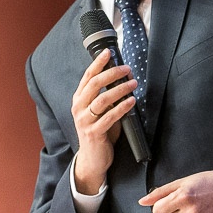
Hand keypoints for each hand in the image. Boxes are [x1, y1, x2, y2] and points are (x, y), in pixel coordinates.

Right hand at [72, 49, 137, 193]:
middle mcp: (78, 108)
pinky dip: (122, 107)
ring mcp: (84, 121)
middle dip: (112, 74)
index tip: (108, 52)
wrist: (92, 159)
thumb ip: (105, 96)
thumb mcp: (99, 111)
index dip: (98, 63)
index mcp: (79, 99)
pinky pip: (109, 117)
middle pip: (94, 85)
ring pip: (102, 100)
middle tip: (127, 69)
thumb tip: (122, 77)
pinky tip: (131, 101)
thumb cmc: (99, 131)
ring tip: (133, 83)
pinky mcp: (94, 133)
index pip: (87, 77)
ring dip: (120, 89)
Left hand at [138, 169, 212, 212]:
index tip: (168, 203)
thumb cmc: (210, 182)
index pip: (157, 211)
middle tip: (180, 206)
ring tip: (189, 212)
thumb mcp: (183, 181)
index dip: (161, 206)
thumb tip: (143, 201)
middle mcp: (192, 211)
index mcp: (184, 196)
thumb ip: (161, 192)